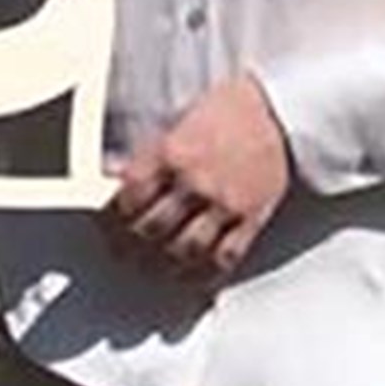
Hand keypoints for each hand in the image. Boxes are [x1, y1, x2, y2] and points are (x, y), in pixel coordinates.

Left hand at [100, 75, 290, 282]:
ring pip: (186, 249)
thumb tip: (113, 171)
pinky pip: (226, 256)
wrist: (274, 110)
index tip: (110, 223)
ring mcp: (224, 203)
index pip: (130, 197)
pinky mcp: (251, 218)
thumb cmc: (225, 109)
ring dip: (166, 263)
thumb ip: (146, 153)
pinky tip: (195, 276)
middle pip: (153, 228)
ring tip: (154, 271)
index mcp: (170, 153)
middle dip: (133, 244)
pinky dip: (208, 272)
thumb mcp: (176, 120)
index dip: (115, 215)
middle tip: (124, 254)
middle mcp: (194, 181)